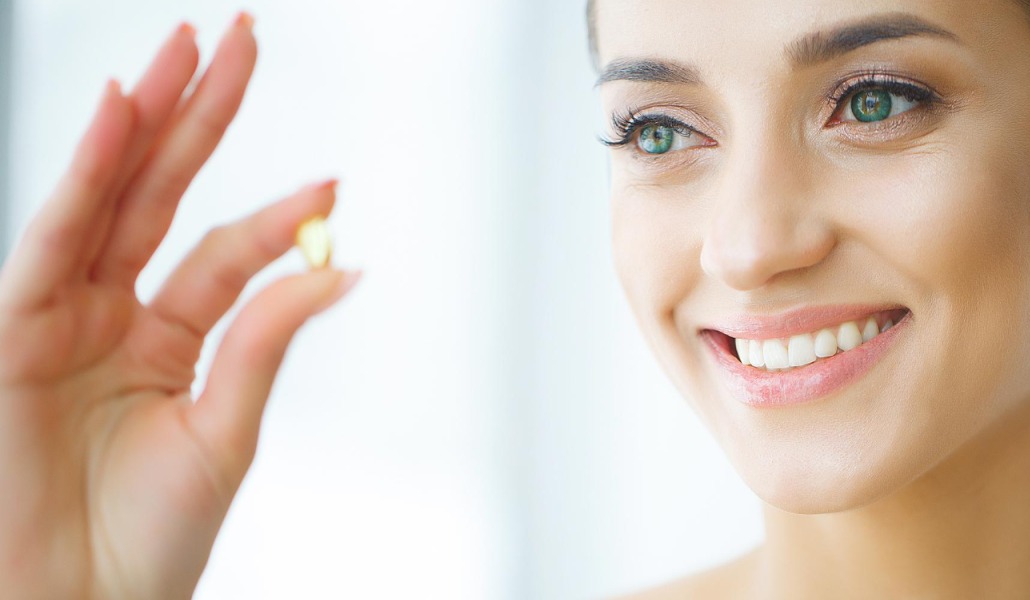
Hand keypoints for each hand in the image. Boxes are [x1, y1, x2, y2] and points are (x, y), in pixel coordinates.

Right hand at [0, 15, 357, 598]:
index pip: (224, 251)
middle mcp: (109, 313)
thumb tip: (346, 264)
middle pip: (160, 192)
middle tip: (241, 34)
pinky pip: (52, 240)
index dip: (276, 215)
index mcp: (163, 338)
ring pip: (107, 198)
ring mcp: (59, 316)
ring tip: (188, 46)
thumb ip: (267, 340)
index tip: (333, 183)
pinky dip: (83, 175)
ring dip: (143, 119)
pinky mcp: (14, 332)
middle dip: (198, 114)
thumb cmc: (147, 543)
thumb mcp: (225, 432)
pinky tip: (118, 110)